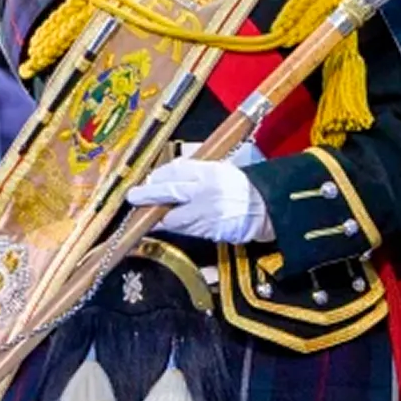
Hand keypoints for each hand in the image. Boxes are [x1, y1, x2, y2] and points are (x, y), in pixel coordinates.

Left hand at [124, 159, 267, 243]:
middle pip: (168, 192)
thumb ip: (195, 171)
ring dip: (158, 216)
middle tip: (134, 197)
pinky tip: (168, 224)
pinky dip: (174, 226)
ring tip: (149, 215)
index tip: (148, 180)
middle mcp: (206, 191)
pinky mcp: (209, 230)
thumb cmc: (243, 187)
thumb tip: (165, 176)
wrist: (266, 209)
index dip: (157, 177)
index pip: (176, 171)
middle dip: (147, 196)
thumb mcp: (221, 170)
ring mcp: (207, 212)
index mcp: (211, 172)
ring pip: (172, 216)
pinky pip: (184, 229)